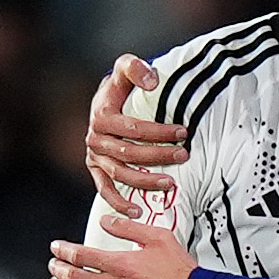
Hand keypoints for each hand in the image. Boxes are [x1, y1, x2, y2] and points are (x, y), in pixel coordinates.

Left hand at [50, 211, 194, 278]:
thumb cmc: (180, 272)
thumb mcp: (158, 237)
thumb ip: (129, 228)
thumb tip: (107, 221)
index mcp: (121, 264)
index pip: (81, 255)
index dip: (64, 250)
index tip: (57, 247)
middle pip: (74, 277)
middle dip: (59, 268)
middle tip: (54, 264)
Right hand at [84, 54, 184, 202]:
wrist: (105, 101)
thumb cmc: (121, 86)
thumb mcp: (125, 67)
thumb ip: (135, 68)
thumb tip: (153, 81)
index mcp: (101, 114)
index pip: (133, 128)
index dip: (159, 132)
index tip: (183, 133)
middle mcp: (94, 138)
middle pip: (129, 153)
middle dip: (159, 156)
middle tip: (184, 155)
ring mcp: (94, 156)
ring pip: (121, 174)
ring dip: (145, 181)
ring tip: (171, 183)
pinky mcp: (95, 170)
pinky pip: (105, 190)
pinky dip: (119, 202)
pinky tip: (136, 211)